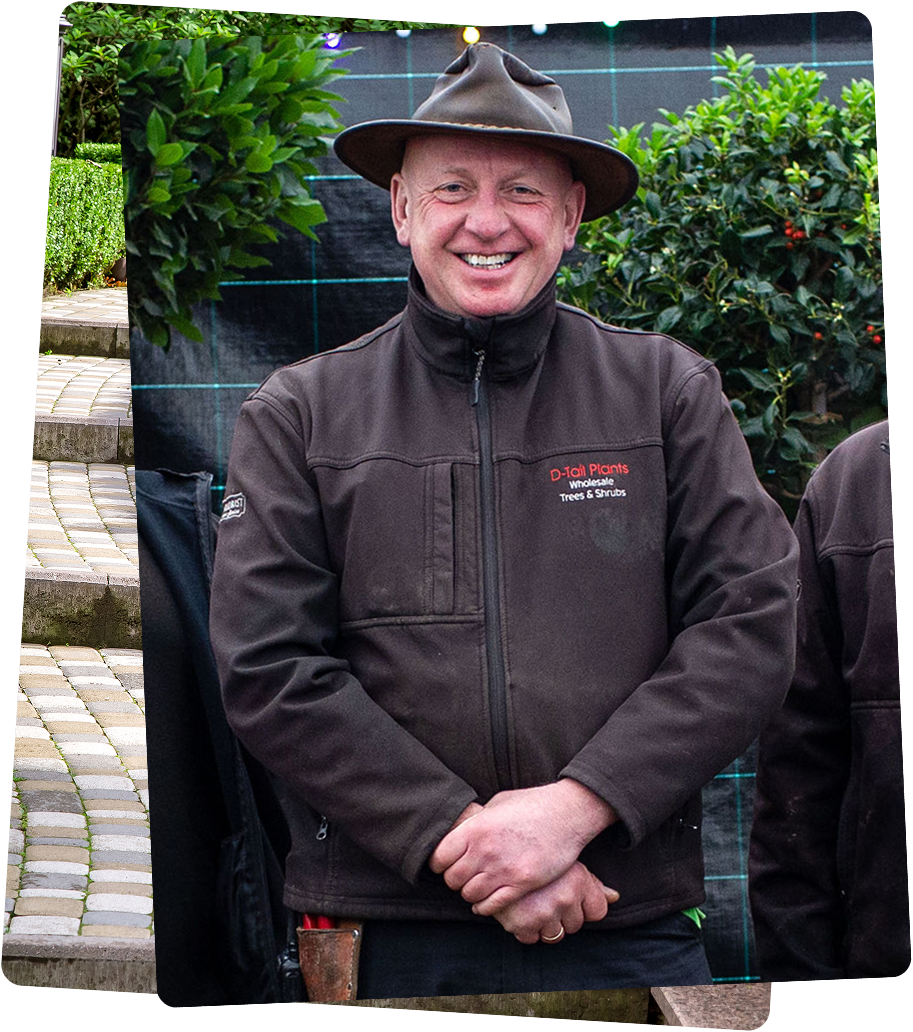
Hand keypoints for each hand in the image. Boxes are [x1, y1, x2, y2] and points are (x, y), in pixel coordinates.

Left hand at [429, 780, 616, 914]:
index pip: (440, 857)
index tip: (445, 864)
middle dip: (454, 880)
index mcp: (476, 828)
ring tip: (477, 888)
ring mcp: (504, 869)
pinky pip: (492, 905)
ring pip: (470, 895)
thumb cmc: (533, 803)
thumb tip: (464, 831)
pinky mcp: (522, 884)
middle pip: (453, 879)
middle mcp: (486, 850)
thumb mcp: (498, 804)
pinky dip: (485, 907)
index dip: (440, 863)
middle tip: (462, 877)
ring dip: (471, 894)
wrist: (567, 813)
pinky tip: (486, 902)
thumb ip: (479, 821)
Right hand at [492, 862, 618, 944]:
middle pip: (576, 924)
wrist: (494, 849)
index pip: (598, 911)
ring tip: (534, 902)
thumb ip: (592, 883)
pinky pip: (531, 938)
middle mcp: (565, 898)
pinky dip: (526, 929)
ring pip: (555, 935)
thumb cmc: (533, 851)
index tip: (571, 894)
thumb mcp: (566, 861)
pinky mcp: (521, 925)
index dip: (585, 905)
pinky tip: (521, 910)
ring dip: (545, 923)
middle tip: (547, 895)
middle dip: (564, 914)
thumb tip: (615, 897)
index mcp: (579, 880)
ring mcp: (543, 913)